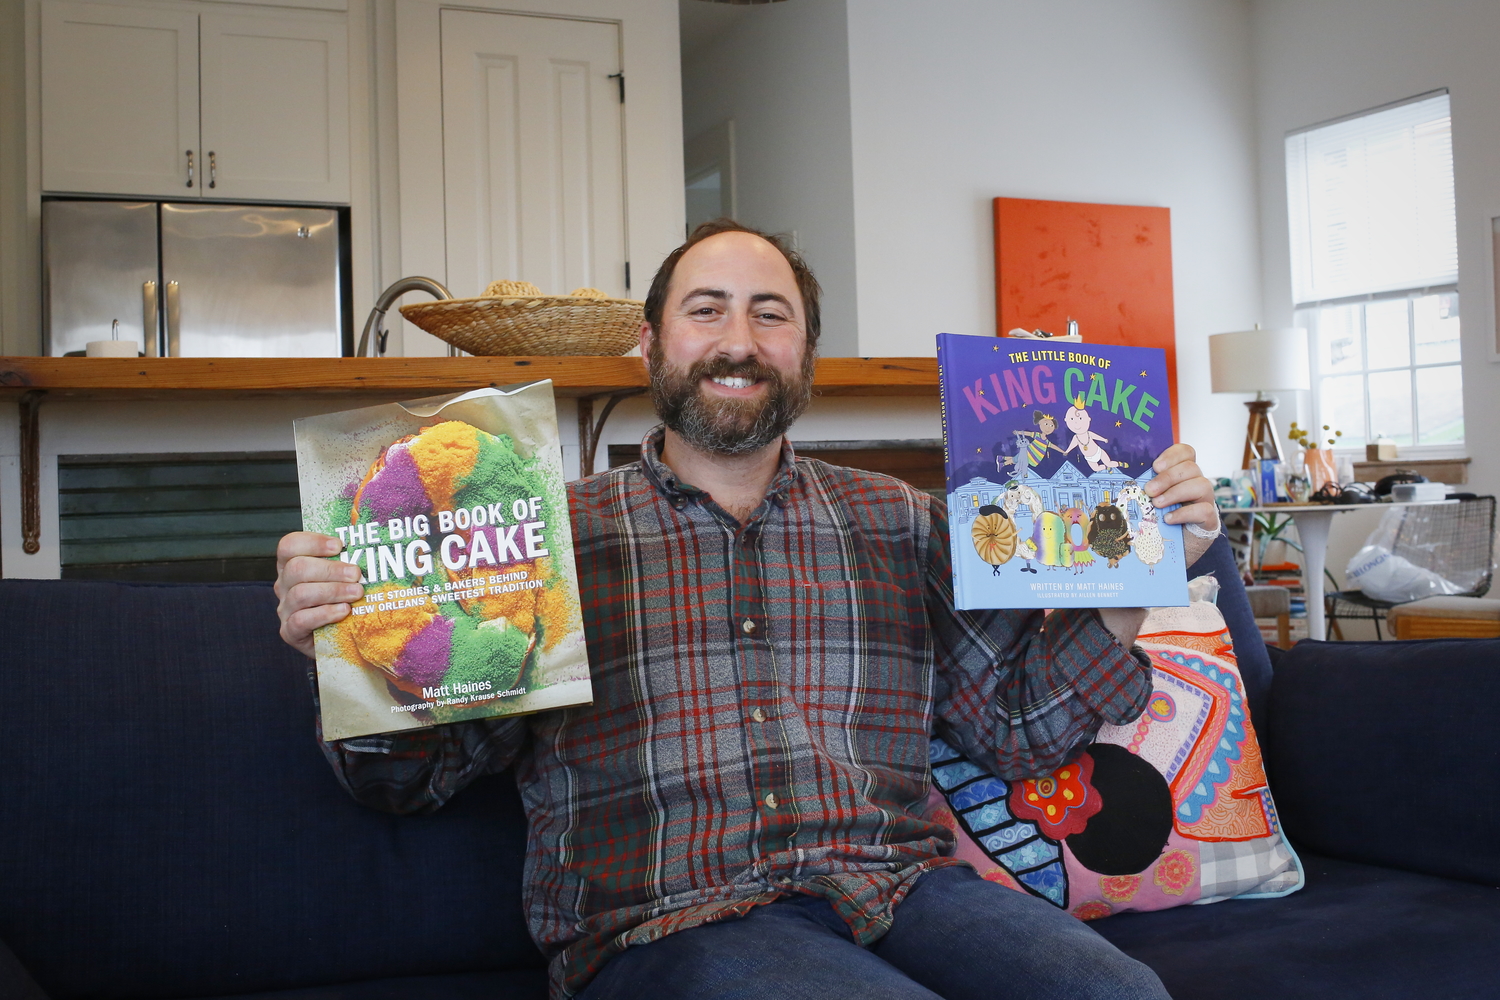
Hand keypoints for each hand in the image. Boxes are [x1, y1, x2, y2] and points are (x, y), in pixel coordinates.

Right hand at [274, 531, 362, 658]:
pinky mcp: (290, 632)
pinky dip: (325, 614)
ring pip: (300, 594)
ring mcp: (285, 609)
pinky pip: (301, 620)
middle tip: (356, 574)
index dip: (313, 542)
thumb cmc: (343, 601)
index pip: (290, 545)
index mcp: (292, 565)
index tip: (339, 546)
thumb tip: (371, 547)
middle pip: (297, 568)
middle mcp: (285, 585)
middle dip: (330, 569)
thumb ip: (348, 562)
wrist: (340, 639)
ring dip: (333, 591)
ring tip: (356, 593)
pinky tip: (344, 611)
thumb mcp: (343, 578)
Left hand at [1147, 443, 1218, 565]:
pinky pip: (1204, 510)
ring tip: (1157, 504)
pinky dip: (1184, 513)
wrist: (1175, 547)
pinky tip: (1168, 519)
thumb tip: (1128, 479)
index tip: (1155, 466)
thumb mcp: (1152, 499)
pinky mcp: (1209, 520)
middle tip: (1149, 490)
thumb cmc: (1161, 519)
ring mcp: (1205, 501)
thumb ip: (1147, 486)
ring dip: (1175, 492)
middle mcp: (1197, 483)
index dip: (1172, 455)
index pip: (1186, 452)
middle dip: (1168, 477)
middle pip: (1191, 468)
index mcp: (1183, 474)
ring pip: (1201, 485)